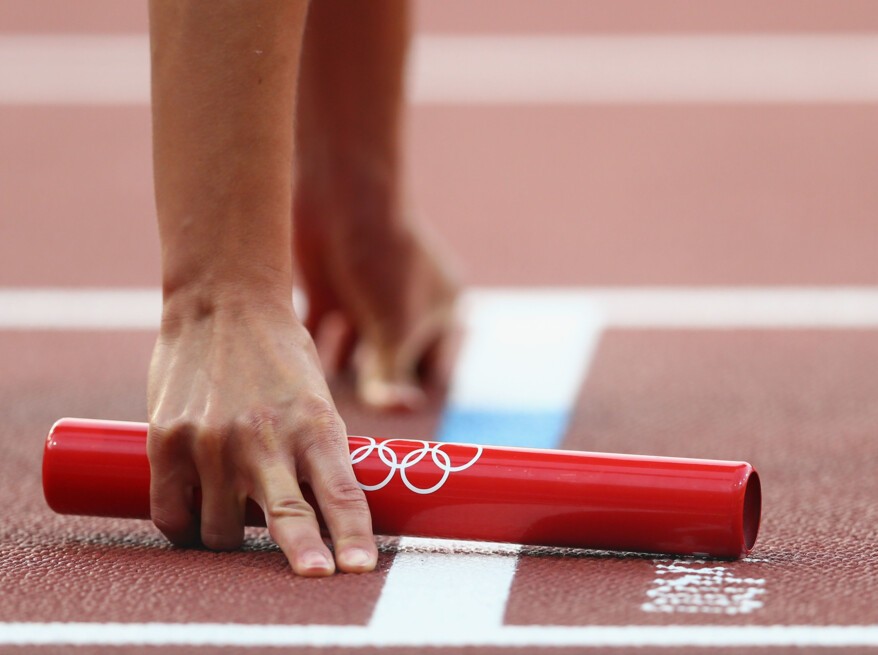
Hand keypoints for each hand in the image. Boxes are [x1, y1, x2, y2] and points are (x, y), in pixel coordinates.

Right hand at [146, 294, 376, 575]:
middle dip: (303, 554)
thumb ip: (316, 455)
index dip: (353, 536)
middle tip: (316, 575)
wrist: (223, 302)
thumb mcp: (315, 399)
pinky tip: (193, 522)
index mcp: (314, 425)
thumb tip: (321, 518)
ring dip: (229, 538)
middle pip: (286, 517)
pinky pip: (172, 513)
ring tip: (233, 518)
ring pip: (220, 530)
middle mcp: (265, 437)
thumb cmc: (279, 355)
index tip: (360, 568)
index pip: (341, 494)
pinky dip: (184, 528)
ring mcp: (213, 441)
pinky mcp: (168, 441)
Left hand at [295, 201, 459, 410]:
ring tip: (319, 392)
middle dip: (370, 385)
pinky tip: (291, 365)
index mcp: (441, 311)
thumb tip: (398, 412)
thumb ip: (391, 378)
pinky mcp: (325, 290)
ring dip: (336, 373)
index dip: (410, 394)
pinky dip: (306, 349)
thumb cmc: (382, 259)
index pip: (429, 372)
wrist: (340, 191)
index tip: (391, 410)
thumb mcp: (392, 330)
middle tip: (349, 410)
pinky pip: (317, 332)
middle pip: (388, 364)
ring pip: (350, 353)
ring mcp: (364, 298)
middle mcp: (404, 306)